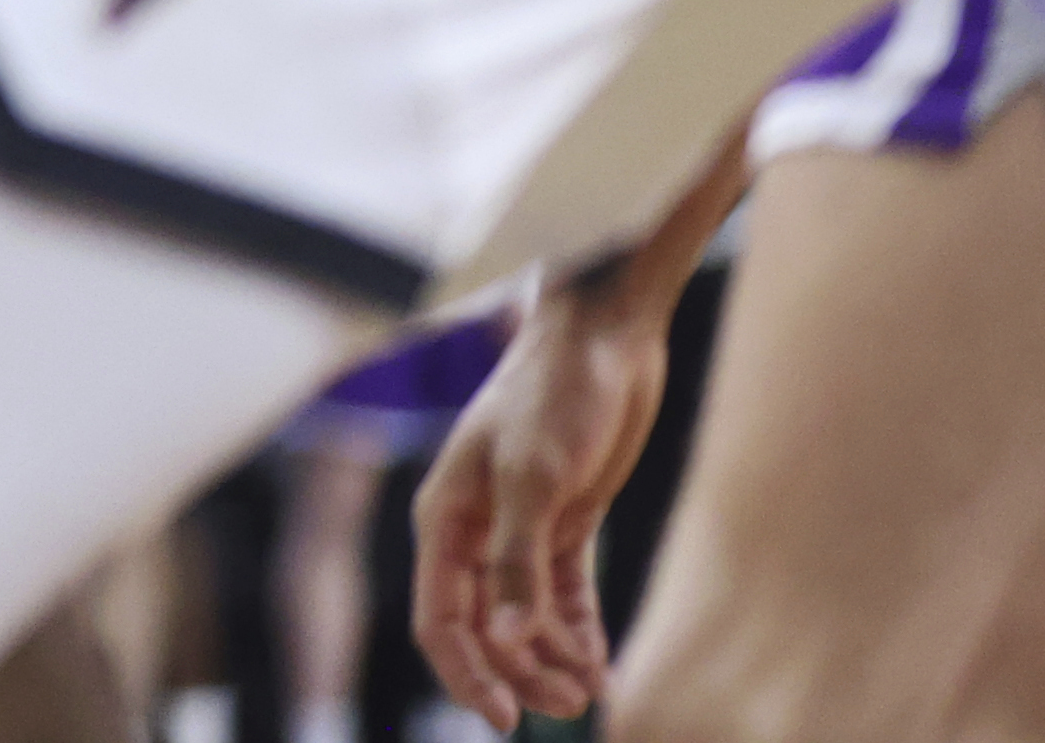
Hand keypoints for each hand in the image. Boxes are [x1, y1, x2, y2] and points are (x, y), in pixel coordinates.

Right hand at [410, 288, 668, 725]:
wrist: (604, 338)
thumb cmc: (556, 394)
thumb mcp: (535, 478)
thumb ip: (517, 560)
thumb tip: (506, 636)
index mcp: (446, 520)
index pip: (439, 619)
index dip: (464, 673)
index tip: (502, 719)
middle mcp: (475, 532)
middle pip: (484, 629)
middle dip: (519, 674)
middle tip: (569, 708)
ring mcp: (520, 529)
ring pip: (524, 619)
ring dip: (551, 661)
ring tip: (591, 692)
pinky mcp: (565, 523)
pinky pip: (564, 597)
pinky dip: (580, 634)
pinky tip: (603, 666)